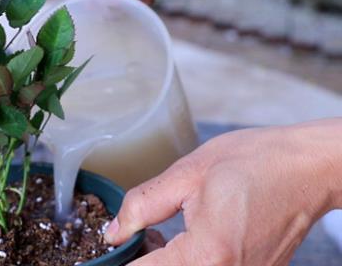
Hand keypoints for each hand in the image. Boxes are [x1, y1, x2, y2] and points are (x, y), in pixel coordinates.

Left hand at [104, 119, 341, 265]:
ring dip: (164, 261)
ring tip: (158, 235)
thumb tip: (115, 232)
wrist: (308, 167)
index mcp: (207, 255)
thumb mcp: (187, 174)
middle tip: (136, 235)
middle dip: (144, 259)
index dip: (119, 260)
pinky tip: (183, 239)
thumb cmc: (255, 163)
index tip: (111, 249)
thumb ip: (143, 206)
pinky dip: (188, 261)